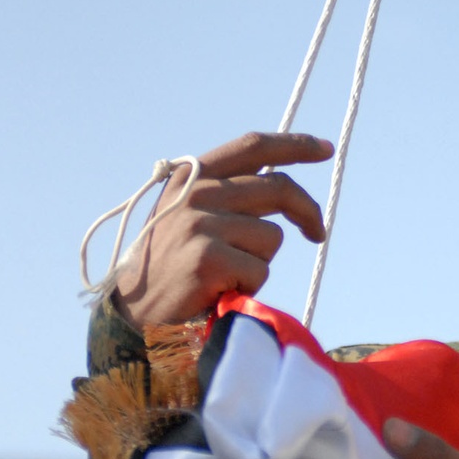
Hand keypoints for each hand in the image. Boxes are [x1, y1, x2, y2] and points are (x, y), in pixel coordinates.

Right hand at [114, 131, 332, 328]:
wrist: (134, 312)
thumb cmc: (169, 267)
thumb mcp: (188, 215)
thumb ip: (224, 195)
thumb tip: (279, 186)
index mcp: (192, 175)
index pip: (252, 147)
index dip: (294, 145)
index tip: (324, 150)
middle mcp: (196, 192)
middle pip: (277, 188)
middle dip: (307, 212)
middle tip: (318, 233)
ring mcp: (201, 223)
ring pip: (271, 236)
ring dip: (260, 262)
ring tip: (227, 276)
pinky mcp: (209, 257)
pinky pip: (260, 269)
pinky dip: (250, 286)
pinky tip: (220, 292)